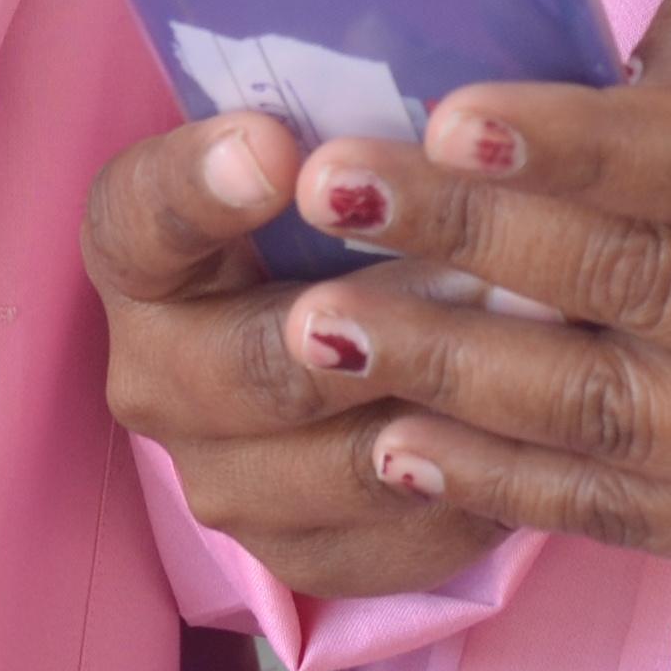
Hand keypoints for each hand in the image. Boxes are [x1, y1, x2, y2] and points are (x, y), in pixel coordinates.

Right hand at [82, 109, 509, 598]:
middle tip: (474, 279)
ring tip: (533, 356)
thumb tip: (447, 117)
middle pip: (239, 365)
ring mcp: (217, 475)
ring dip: (432, 413)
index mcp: (140, 250)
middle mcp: (154, 372)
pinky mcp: (294, 553)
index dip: (200, 184)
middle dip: (363, 326)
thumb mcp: (342, 149)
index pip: (138, 215)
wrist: (362, 335)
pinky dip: (465, 491)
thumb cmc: (356, 210)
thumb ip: (359, 130)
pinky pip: (386, 540)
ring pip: (319, 467)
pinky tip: (531, 438)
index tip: (275, 145)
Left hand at [269, 0, 670, 572]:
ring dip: (459, 372)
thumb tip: (589, 78)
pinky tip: (398, 435)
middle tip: (341, 188)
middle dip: (477, 238)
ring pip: (625, 418)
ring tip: (327, 320)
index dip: (584, 143)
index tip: (451, 117)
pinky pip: (628, 517)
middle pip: (658, 287)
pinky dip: (503, 484)